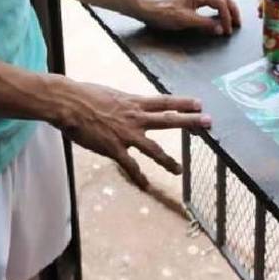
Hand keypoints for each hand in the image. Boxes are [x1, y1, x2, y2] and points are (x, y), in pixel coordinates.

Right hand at [58, 80, 210, 189]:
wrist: (70, 104)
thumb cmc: (85, 95)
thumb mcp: (111, 94)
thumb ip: (123, 102)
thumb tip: (128, 104)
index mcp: (134, 102)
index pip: (164, 102)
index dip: (183, 103)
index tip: (199, 103)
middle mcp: (135, 117)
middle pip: (169, 120)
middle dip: (190, 122)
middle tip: (209, 123)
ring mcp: (126, 134)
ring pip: (153, 149)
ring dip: (168, 160)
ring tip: (179, 169)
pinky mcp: (114, 148)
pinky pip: (130, 166)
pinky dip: (139, 177)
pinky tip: (146, 185)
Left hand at [139, 0, 240, 34]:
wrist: (148, 8)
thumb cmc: (164, 14)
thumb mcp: (185, 21)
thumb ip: (205, 24)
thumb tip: (221, 30)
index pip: (221, 4)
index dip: (227, 18)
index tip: (228, 31)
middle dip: (233, 10)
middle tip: (237, 24)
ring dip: (227, 8)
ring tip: (231, 20)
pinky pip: (212, 1)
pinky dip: (219, 8)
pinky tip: (218, 17)